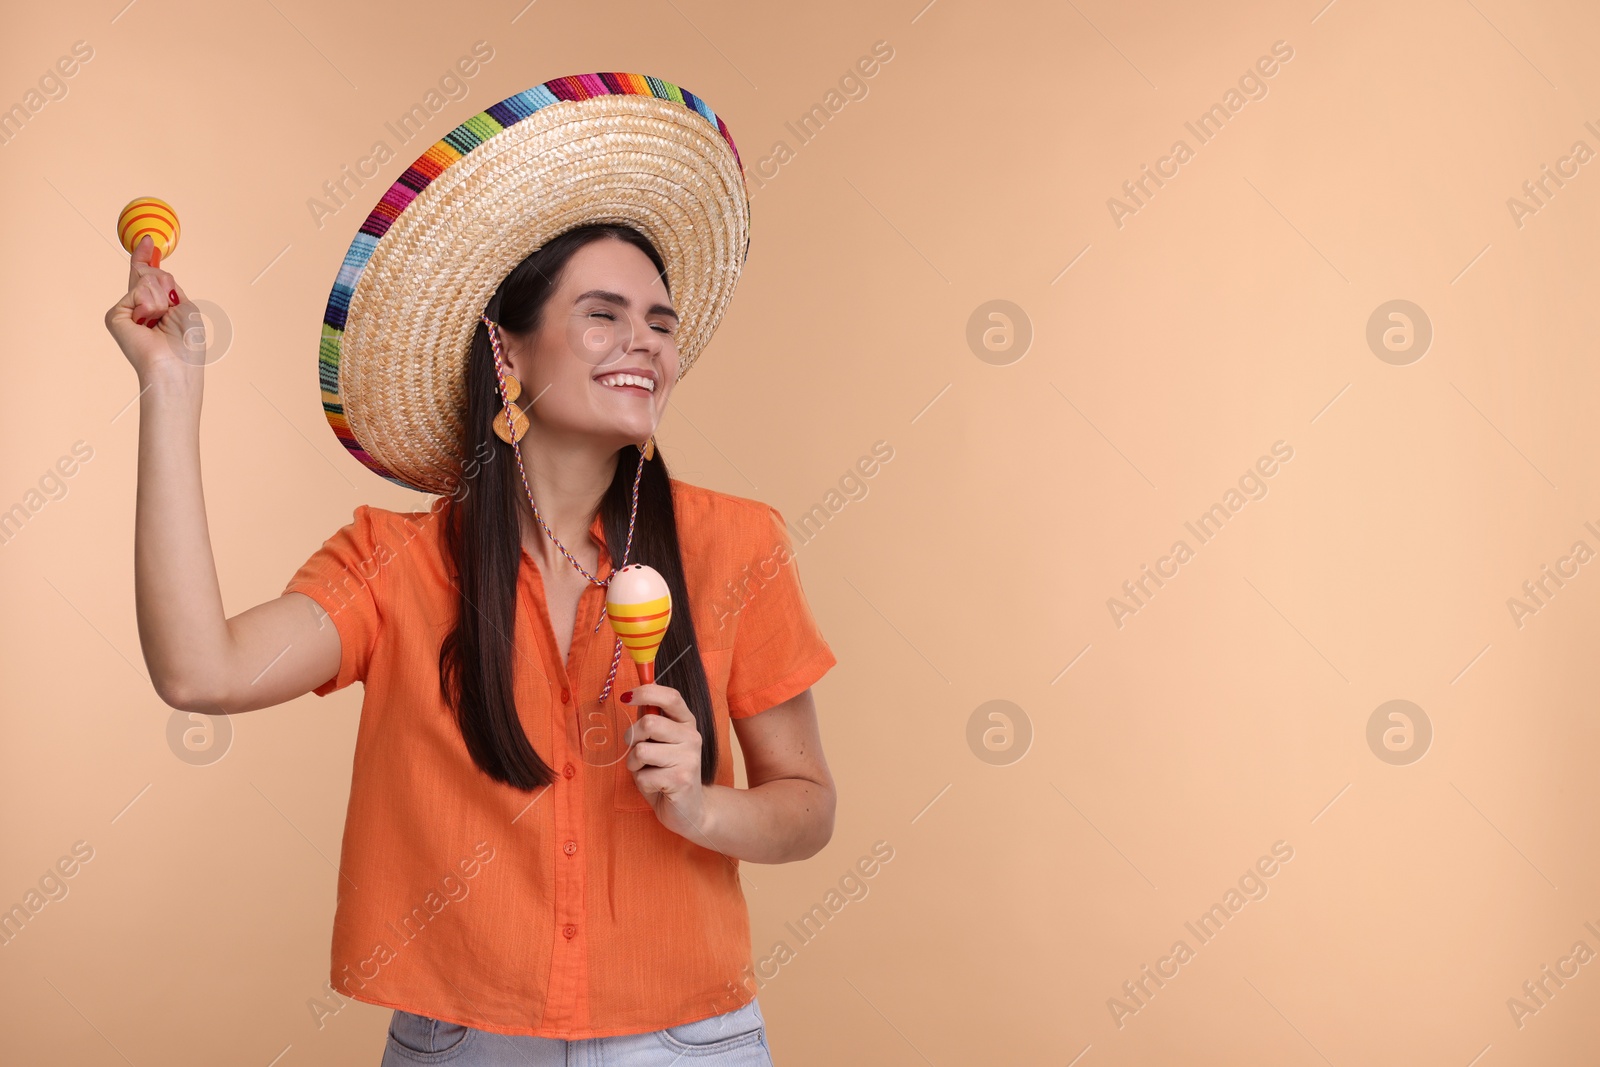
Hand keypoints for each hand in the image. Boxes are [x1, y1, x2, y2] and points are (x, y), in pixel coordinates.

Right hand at [103, 233, 206, 378]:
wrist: (175, 365)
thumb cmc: (186, 343)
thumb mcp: (185, 306)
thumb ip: (167, 285)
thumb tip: (148, 270)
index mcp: (158, 307)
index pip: (149, 278)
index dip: (146, 259)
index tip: (147, 241)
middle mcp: (139, 308)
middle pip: (149, 275)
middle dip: (163, 284)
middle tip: (168, 311)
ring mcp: (125, 311)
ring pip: (145, 281)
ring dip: (160, 299)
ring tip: (160, 322)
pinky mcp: (114, 316)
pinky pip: (137, 291)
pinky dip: (149, 303)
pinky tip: (149, 321)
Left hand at [623, 682, 707, 837]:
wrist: (689, 810)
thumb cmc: (667, 773)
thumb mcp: (658, 743)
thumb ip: (651, 720)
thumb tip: (634, 695)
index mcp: (686, 723)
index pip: (671, 697)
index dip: (646, 692)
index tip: (626, 697)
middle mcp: (692, 736)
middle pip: (649, 723)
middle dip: (632, 738)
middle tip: (637, 752)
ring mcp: (689, 758)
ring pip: (642, 750)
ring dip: (634, 764)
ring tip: (646, 771)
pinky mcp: (681, 779)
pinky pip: (644, 776)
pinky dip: (642, 783)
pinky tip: (656, 787)